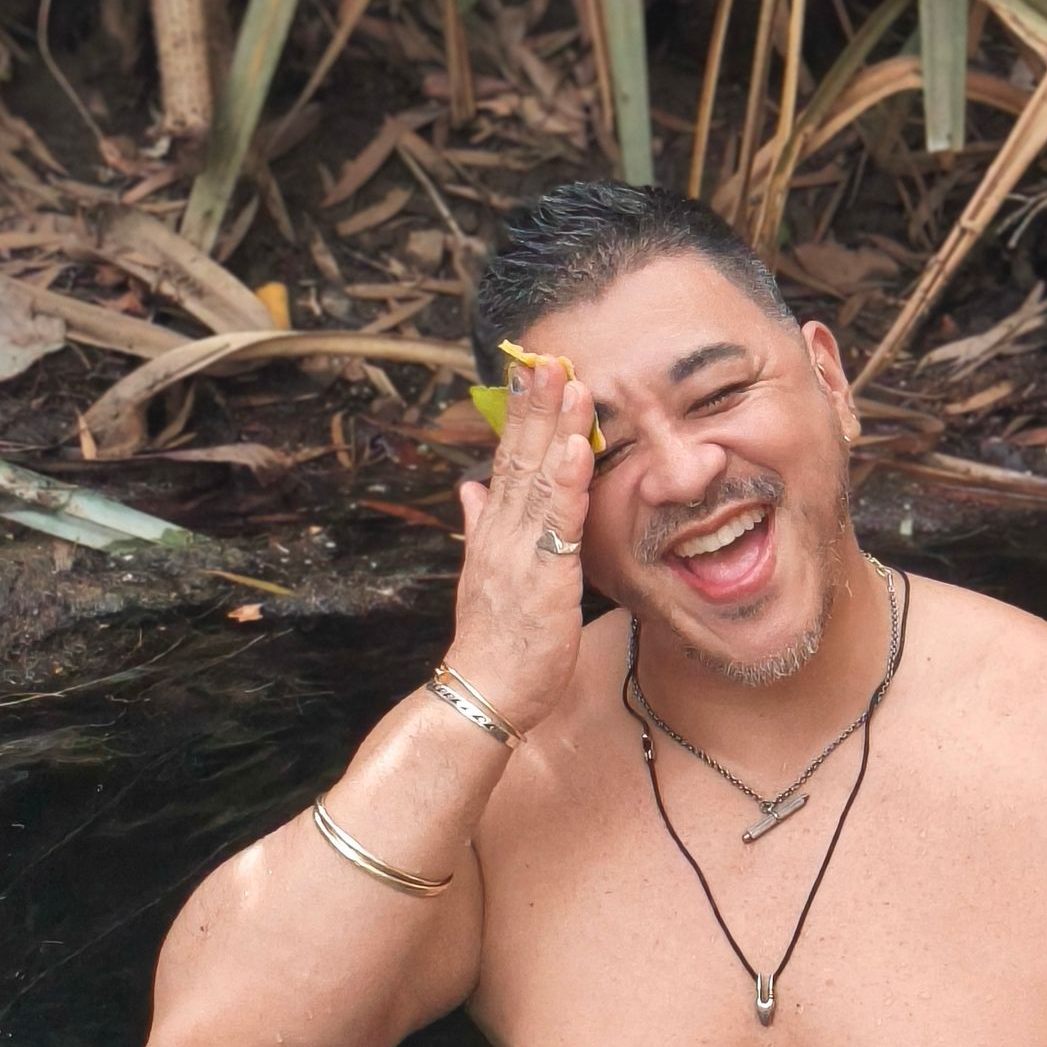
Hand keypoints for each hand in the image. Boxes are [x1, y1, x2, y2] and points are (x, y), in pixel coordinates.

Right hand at [448, 353, 595, 734]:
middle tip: (551, 355)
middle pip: (520, 457)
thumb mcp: (485, 576)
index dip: (521, 416)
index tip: (533, 372)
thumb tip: (467, 488)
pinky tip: (578, 448)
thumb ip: (477, 528)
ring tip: (569, 382)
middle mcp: (502, 533)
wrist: (482, 692)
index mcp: (493, 531)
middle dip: (536, 405)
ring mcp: (519, 552)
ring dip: (555, 428)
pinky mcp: (542, 577)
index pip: (507, 460)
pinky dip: (567, 483)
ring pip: (539, 478)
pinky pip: (557, 523)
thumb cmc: (496, 643)